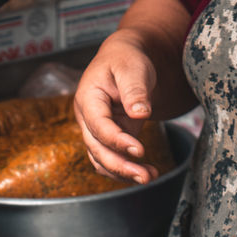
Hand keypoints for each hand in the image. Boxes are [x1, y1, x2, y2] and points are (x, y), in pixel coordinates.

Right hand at [74, 29, 157, 183]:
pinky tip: (146, 173)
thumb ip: (134, 90)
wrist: (125, 60)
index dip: (116, 140)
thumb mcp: (132, 67)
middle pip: (97, 149)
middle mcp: (88, 118)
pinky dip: (126, 170)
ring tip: (149, 177)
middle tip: (145, 176)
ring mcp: (96, 131)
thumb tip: (140, 113)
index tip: (139, 150)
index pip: (98, 125)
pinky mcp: (109, 139)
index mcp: (88, 98)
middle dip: (120, 165)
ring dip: (123, 173)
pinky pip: (112, 160)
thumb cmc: (126, 60)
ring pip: (102, 160)